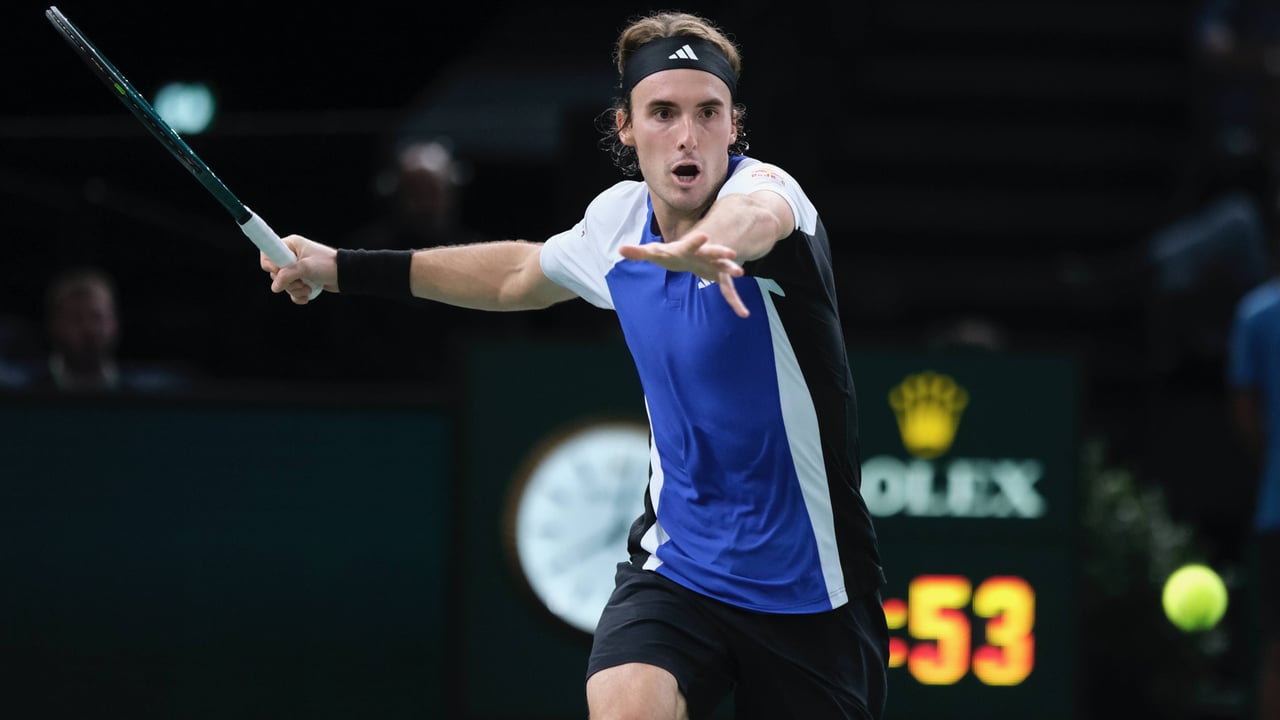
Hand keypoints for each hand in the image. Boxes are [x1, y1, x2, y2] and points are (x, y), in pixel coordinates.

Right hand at [260, 235, 338, 304]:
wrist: (345, 275)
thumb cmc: (328, 265)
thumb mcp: (306, 268)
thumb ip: (287, 275)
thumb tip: (275, 287)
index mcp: (291, 245)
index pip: (268, 252)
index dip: (270, 265)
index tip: (279, 272)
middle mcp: (291, 256)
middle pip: (275, 273)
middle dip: (288, 282)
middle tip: (301, 282)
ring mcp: (296, 268)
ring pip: (284, 284)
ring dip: (295, 290)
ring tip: (308, 288)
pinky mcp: (301, 279)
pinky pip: (291, 291)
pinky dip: (298, 296)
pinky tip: (307, 296)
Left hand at [619, 233, 748, 317]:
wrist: (691, 252)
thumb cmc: (671, 253)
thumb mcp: (655, 252)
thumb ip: (639, 252)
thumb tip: (620, 249)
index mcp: (687, 249)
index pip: (690, 245)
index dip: (695, 242)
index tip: (703, 236)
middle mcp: (703, 254)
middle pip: (712, 252)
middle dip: (720, 253)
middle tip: (731, 253)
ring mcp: (713, 265)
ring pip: (724, 267)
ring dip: (730, 269)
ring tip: (739, 273)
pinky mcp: (718, 277)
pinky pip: (728, 291)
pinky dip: (735, 302)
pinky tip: (744, 314)